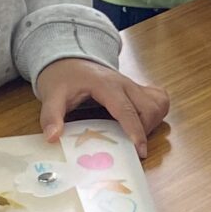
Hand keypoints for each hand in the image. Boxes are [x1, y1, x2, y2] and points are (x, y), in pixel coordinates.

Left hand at [34, 56, 169, 155]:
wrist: (68, 60)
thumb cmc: (62, 79)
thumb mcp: (51, 96)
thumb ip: (51, 116)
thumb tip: (53, 138)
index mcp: (106, 85)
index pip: (126, 109)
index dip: (135, 131)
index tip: (139, 151)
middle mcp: (125, 83)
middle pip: (149, 108)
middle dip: (145, 130)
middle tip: (130, 146)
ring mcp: (133, 85)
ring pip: (157, 104)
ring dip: (152, 123)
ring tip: (135, 136)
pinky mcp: (138, 88)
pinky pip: (158, 99)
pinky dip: (156, 112)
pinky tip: (143, 122)